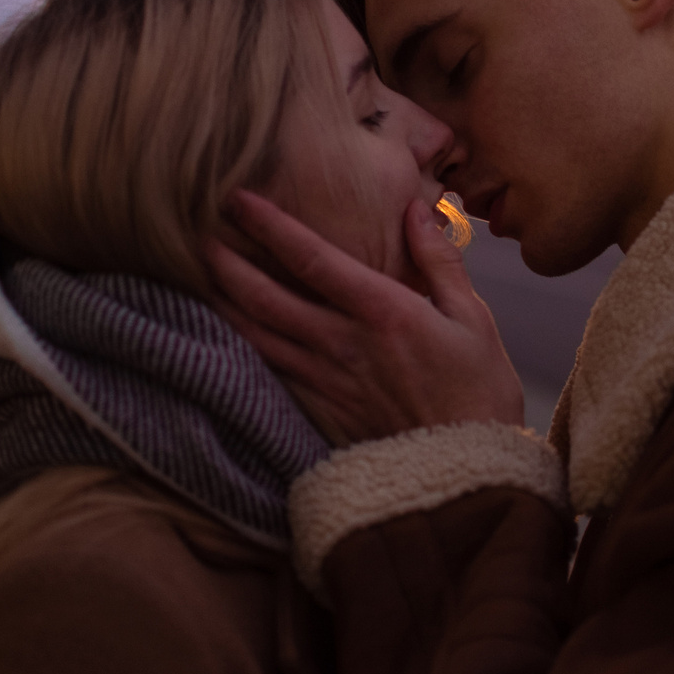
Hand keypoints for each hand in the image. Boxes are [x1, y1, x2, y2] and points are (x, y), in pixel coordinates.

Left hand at [210, 192, 524, 443]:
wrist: (469, 474)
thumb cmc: (479, 393)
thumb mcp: (473, 319)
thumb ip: (438, 260)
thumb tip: (414, 209)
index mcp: (384, 312)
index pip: (313, 260)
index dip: (271, 227)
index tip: (239, 199)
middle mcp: (345, 344)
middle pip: (267, 298)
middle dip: (227, 263)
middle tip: (194, 234)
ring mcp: (328, 381)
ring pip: (258, 337)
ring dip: (222, 304)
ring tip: (194, 278)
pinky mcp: (321, 411)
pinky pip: (272, 374)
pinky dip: (243, 349)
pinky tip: (227, 335)